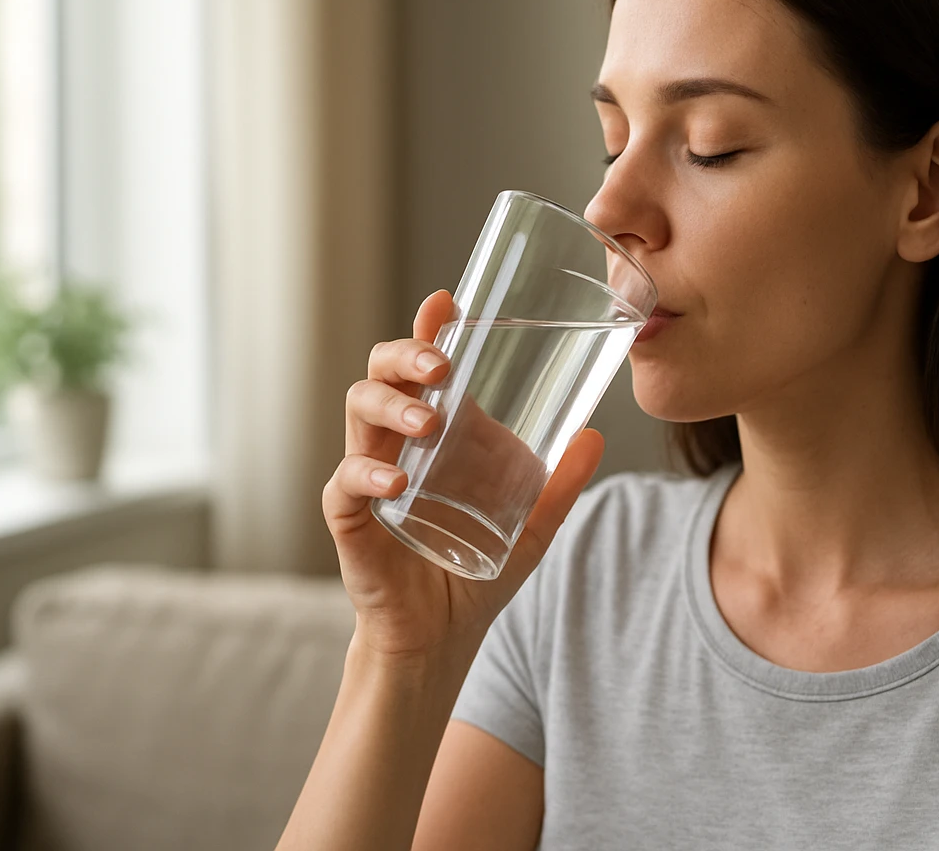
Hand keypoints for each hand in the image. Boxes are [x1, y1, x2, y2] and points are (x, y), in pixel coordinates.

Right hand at [321, 289, 604, 665]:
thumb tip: (595, 436)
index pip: (420, 367)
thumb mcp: (532, 523)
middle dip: (406, 356)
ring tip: (430, 419)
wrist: (441, 637)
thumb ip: (560, 483)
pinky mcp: (350, 519)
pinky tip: (396, 479)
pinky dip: (366, 474)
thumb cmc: (474, 569)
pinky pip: (343, 482)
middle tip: (441, 364)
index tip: (447, 300)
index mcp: (431, 433)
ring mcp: (367, 477)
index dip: (427, 330)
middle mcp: (393, 444)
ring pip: (357, 412)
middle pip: (380, 374)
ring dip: (393, 406)